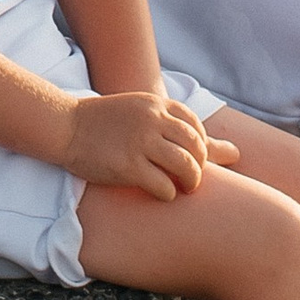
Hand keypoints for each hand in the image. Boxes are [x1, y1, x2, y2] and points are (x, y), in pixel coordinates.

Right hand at [65, 86, 223, 201]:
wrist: (65, 126)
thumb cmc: (106, 122)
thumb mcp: (143, 113)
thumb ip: (179, 128)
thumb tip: (234, 152)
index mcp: (156, 104)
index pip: (196, 126)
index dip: (201, 146)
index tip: (192, 158)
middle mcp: (152, 120)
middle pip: (196, 147)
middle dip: (201, 167)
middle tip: (192, 180)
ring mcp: (140, 142)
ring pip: (186, 166)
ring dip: (191, 182)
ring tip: (183, 189)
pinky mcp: (127, 166)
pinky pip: (163, 186)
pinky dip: (168, 194)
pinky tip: (162, 194)